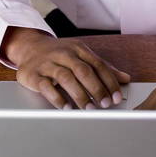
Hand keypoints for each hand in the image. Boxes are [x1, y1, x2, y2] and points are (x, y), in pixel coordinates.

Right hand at [0, 27, 130, 108]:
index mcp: (79, 49)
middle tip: (105, 104)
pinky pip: (46, 86)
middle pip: (83, 71)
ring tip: (89, 109)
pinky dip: (57, 98)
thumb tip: (125, 78)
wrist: (30, 47)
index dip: (109, 82)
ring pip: (65, 78)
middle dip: (97, 89)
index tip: (117, 97)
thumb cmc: (61, 55)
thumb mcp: (82, 56)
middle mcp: (64, 54)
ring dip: (79, 95)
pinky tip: (67, 108)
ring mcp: (47, 63)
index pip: (98, 65)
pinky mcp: (33, 74)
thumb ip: (102, 68)